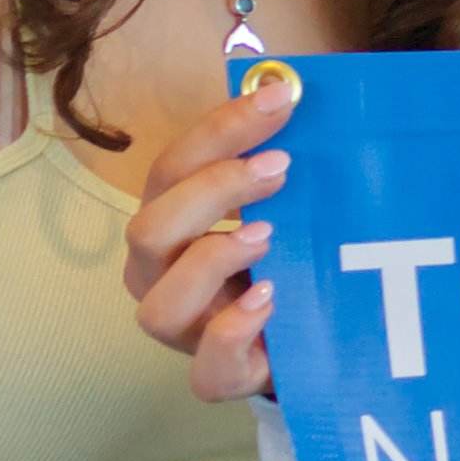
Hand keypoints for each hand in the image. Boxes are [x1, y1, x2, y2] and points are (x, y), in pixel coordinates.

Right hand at [121, 67, 297, 400]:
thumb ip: (277, 157)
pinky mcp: (222, 374)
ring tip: (266, 235)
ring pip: (159, 306)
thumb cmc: (286, 256)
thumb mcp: (284, 203)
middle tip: (280, 167)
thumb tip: (288, 85)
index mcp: (171, 224)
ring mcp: (187, 331)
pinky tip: (268, 301)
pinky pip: (207, 371)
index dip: (220, 129)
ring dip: (209, 262)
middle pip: (148, 229)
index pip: (173, 168)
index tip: (280, 100)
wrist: (311, 337)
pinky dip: (232, 334)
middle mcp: (162, 276)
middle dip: (210, 191)